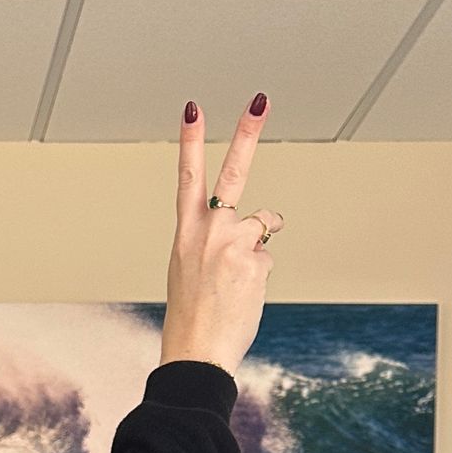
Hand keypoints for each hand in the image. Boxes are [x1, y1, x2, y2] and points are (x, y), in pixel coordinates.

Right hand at [160, 96, 281, 378]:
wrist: (195, 353)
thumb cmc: (191, 317)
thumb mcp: (189, 272)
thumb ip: (216, 241)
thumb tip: (260, 230)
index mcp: (185, 233)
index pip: (187, 177)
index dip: (191, 141)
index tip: (194, 108)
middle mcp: (209, 231)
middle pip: (233, 172)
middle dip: (247, 133)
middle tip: (260, 99)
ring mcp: (234, 244)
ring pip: (262, 227)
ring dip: (256, 249)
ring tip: (233, 283)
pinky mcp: (256, 261)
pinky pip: (266, 259)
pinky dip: (258, 277)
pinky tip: (242, 297)